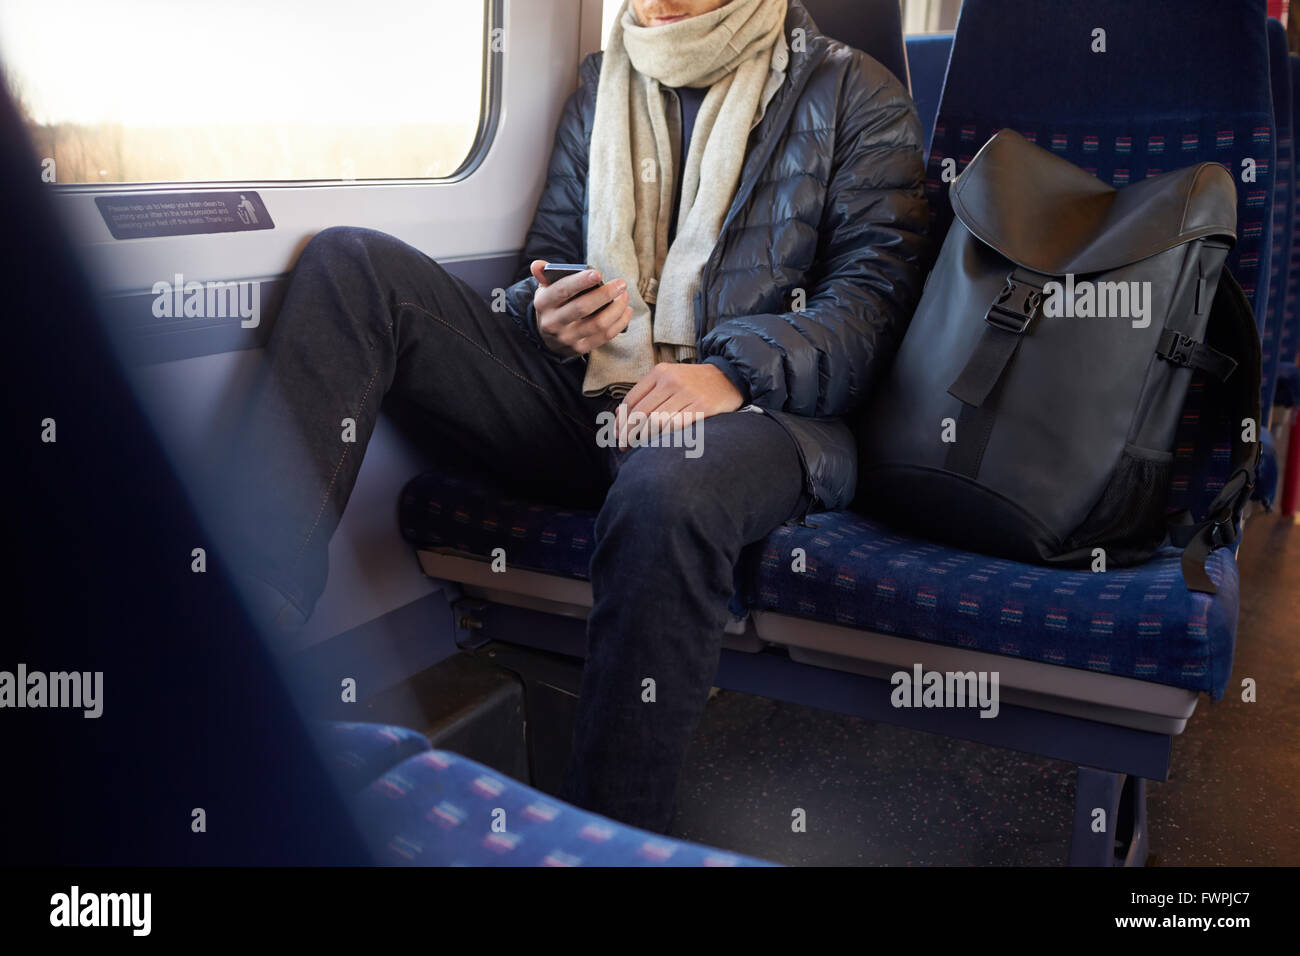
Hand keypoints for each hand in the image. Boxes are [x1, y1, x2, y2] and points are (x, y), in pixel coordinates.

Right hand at [530, 260, 632, 356]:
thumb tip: (537, 264)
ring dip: (616, 308)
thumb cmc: (553, 305)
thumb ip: (544, 275)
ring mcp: (567, 338)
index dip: (580, 282)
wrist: (549, 337)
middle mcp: (553, 323)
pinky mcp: (580, 349)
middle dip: (605, 294)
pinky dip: (619, 322)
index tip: (598, 273)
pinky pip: (605, 336)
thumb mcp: (545, 290)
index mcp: (543, 304)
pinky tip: (626, 310)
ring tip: (625, 295)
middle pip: (582, 308)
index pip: (562, 290)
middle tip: (621, 284)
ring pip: (598, 324)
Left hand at [616, 362, 743, 445]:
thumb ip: (645, 392)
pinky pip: (676, 426)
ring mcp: (688, 393)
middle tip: (624, 446)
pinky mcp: (702, 407)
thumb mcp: (669, 377)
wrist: (730, 377)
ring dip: (643, 438)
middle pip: (640, 413)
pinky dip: (663, 437)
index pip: (631, 400)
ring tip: (638, 446)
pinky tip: (659, 444)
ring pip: (655, 421)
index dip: (621, 421)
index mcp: (660, 372)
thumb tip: (619, 414)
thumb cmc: (694, 382)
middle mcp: (672, 380)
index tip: (618, 435)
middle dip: (628, 433)